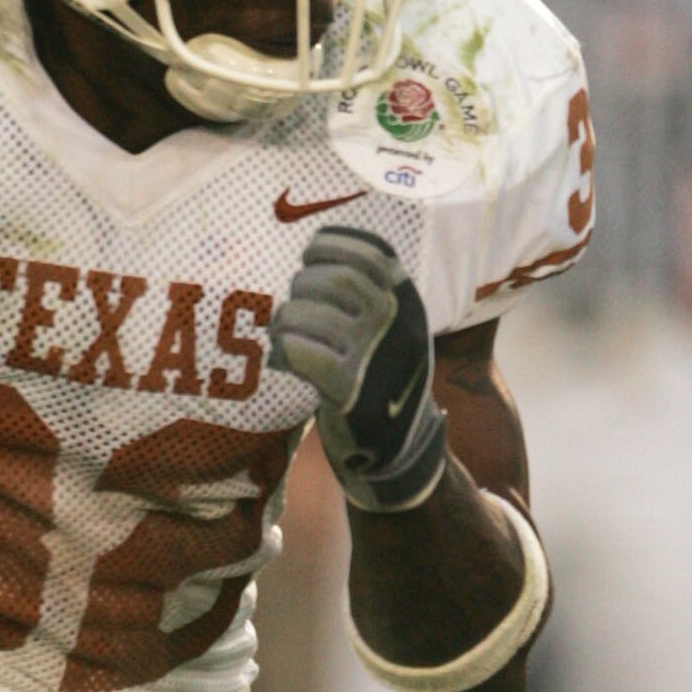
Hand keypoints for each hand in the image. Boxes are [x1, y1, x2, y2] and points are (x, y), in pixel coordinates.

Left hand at [269, 226, 446, 511]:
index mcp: (408, 298)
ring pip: (307, 315)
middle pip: (333, 280)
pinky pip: (298, 352)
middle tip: (296, 307)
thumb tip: (315, 247)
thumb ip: (372, 288)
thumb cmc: (384, 374)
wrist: (400, 445)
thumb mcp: (395, 324)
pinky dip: (283, 352)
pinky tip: (284, 360)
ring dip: (284, 322)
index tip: (309, 256)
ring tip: (284, 335)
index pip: (366, 252)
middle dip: (302, 287)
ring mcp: (375, 354)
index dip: (329, 246)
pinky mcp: (349, 389)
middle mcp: (398, 321)